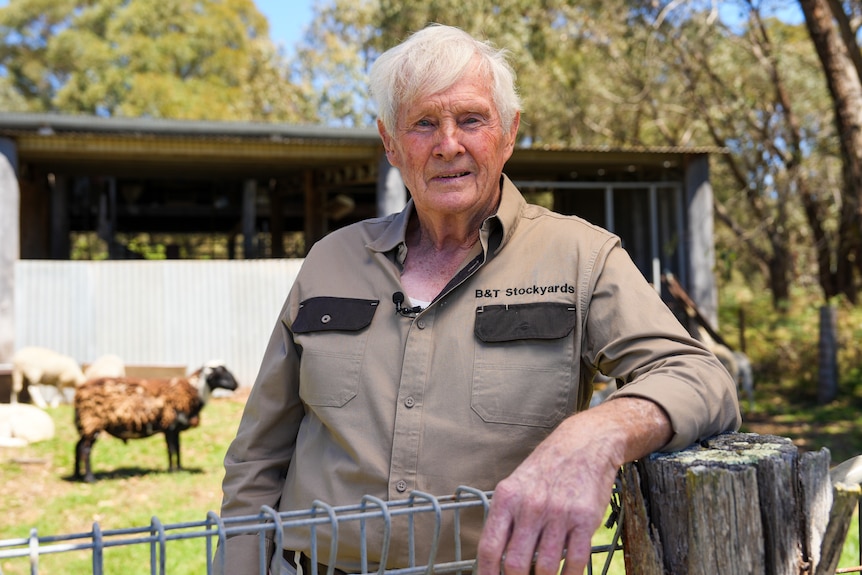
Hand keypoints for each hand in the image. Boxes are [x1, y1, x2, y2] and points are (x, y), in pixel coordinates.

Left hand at [475, 398, 671, 574]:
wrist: (585, 443)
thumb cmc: (547, 466)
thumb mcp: (516, 484)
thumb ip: (506, 517)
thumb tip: (496, 557)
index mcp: (508, 498)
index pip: (489, 547)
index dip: (487, 574)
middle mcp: (531, 506)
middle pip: (515, 563)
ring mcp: (559, 513)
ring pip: (545, 567)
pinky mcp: (585, 518)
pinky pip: (575, 561)